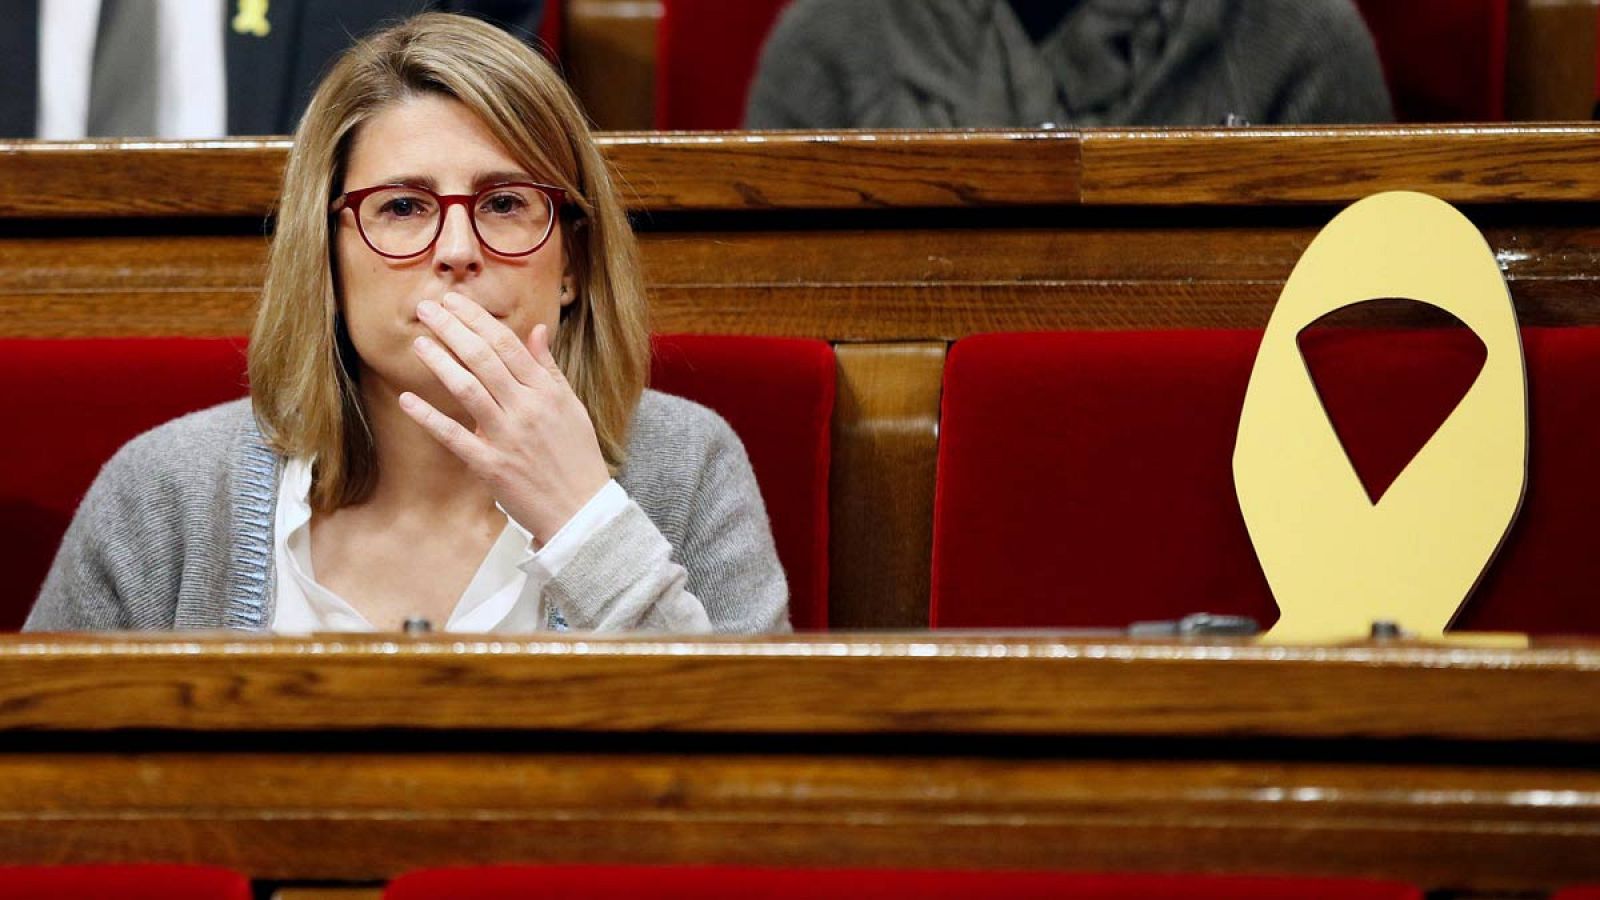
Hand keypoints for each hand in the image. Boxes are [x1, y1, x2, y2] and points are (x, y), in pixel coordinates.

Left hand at [399, 291, 610, 541]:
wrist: (581, 509)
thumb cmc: (577, 456)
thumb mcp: (571, 406)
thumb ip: (549, 368)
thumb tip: (537, 330)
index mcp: (546, 391)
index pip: (507, 343)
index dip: (477, 319)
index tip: (454, 301)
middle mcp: (526, 408)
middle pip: (483, 358)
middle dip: (452, 329)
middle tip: (426, 308)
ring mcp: (507, 437)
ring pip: (468, 389)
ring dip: (440, 362)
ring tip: (418, 342)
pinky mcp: (491, 465)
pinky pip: (454, 436)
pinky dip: (429, 417)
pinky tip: (407, 399)